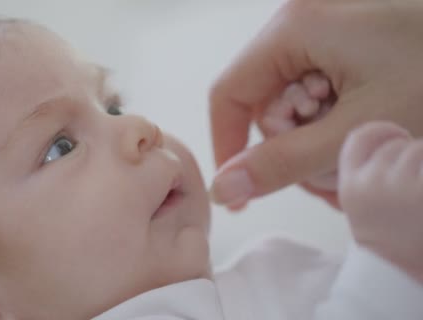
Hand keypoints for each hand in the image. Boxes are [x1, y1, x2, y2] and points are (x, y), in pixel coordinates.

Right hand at [209, 0, 422, 208]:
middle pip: (264, 101)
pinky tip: (370, 128)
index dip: (229, 148)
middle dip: (293, 144)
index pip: (230, 93)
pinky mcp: (348, 40)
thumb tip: (223, 188)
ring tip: (364, 145)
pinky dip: (335, 120)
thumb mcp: (357, 129)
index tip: (243, 192)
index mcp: (296, 25)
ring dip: (318, 137)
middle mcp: (305, 18)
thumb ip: (283, 163)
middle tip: (335, 165)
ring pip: (292, 101)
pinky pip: (318, 91)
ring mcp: (328, 28)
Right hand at [339, 121, 422, 283]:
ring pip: (420, 149)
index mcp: (351, 184)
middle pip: (397, 145)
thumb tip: (381, 137)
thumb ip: (363, 169)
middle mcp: (373, 182)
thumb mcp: (356, 201)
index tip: (396, 138)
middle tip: (415, 176)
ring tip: (419, 183)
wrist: (399, 271)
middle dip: (411, 153)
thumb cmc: (382, 234)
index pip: (361, 137)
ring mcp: (403, 187)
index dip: (381, 132)